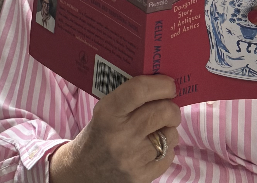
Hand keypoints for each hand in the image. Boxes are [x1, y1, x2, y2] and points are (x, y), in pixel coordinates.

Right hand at [49, 75, 179, 182]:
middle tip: (169, 106)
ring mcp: (131, 159)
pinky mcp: (140, 177)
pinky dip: (167, 148)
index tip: (170, 84)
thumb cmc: (100, 132)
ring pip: (170, 134)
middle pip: (162, 112)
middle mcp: (120, 136)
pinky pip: (169, 155)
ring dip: (170, 128)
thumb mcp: (106, 109)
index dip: (161, 84)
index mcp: (108, 112)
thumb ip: (130, 95)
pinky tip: (154, 147)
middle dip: (172, 107)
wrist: (83, 171)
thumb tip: (164, 83)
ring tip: (159, 128)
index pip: (139, 90)